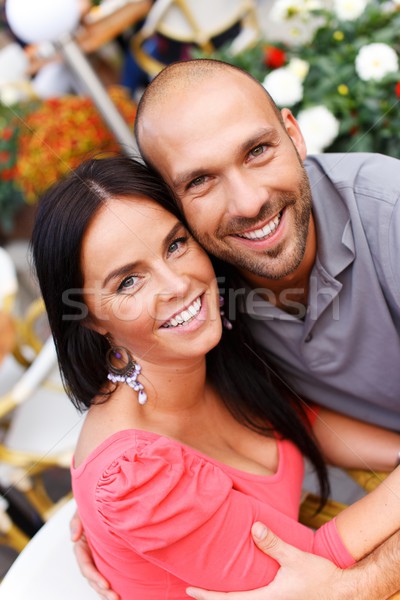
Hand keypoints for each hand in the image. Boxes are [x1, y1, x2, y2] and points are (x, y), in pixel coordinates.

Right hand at [70, 510, 119, 599]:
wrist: (105, 496)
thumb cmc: (93, 501)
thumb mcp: (82, 509)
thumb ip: (76, 521)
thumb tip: (73, 538)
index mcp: (81, 545)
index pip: (85, 565)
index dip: (94, 576)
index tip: (106, 584)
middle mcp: (88, 554)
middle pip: (92, 577)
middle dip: (102, 590)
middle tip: (115, 598)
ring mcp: (96, 556)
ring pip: (99, 578)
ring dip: (106, 591)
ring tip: (118, 599)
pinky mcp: (106, 556)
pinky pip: (107, 571)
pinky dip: (111, 583)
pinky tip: (122, 591)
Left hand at [186, 522, 342, 599]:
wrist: (343, 593)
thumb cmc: (321, 578)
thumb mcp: (295, 558)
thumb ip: (273, 544)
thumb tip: (254, 527)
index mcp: (267, 599)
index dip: (207, 596)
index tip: (189, 589)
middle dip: (212, 599)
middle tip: (192, 589)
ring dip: (226, 599)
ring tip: (210, 588)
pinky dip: (240, 597)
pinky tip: (238, 588)